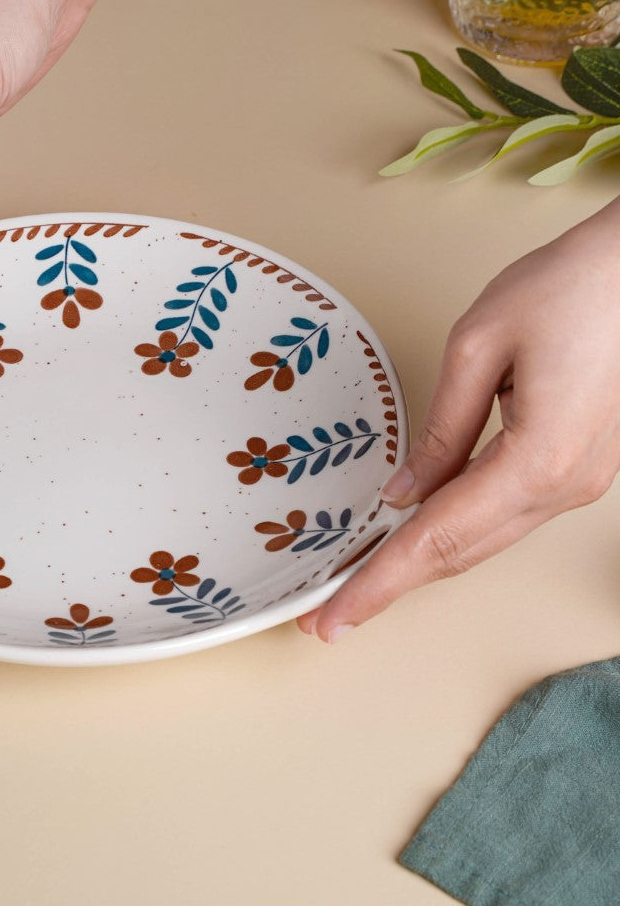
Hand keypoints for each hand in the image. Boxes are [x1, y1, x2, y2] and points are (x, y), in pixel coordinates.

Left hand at [297, 197, 619, 642]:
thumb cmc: (568, 288)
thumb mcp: (478, 348)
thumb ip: (440, 431)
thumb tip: (405, 493)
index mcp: (538, 461)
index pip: (436, 539)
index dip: (377, 584)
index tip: (330, 619)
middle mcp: (564, 487)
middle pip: (460, 553)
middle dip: (389, 584)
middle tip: (327, 611)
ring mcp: (579, 483)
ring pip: (483, 540)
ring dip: (421, 562)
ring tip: (360, 578)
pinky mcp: (579, 467)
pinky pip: (504, 514)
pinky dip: (455, 530)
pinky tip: (415, 533)